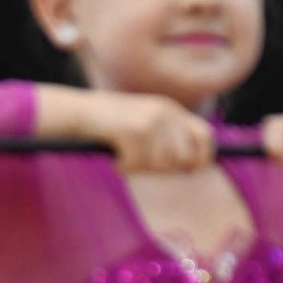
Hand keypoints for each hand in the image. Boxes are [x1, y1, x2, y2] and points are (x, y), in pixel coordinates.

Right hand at [80, 92, 215, 172]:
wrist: (77, 112)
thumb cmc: (107, 125)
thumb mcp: (143, 123)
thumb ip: (166, 138)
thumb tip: (188, 166)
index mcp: (171, 110)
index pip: (204, 136)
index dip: (202, 158)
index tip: (191, 172)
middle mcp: (166, 112)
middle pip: (182, 157)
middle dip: (162, 169)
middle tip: (140, 165)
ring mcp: (151, 121)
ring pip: (160, 164)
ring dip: (140, 169)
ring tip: (123, 159)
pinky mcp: (134, 130)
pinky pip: (137, 164)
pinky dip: (123, 168)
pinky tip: (114, 158)